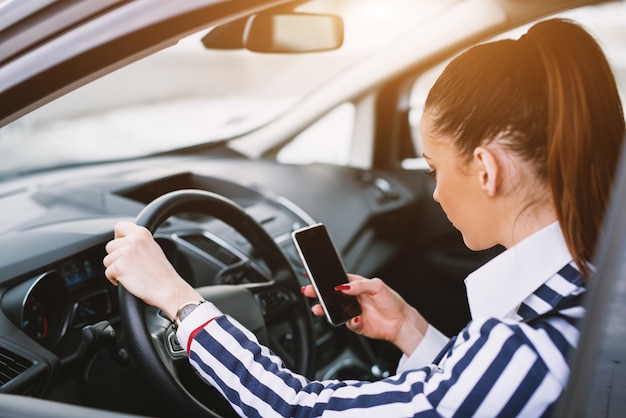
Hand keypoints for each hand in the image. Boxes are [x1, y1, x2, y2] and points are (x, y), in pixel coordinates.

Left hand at [103, 221, 201, 319]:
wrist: (167, 288)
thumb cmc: (162, 273)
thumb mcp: (152, 248)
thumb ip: (138, 242)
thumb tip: (123, 242)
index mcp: (142, 233)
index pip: (120, 226)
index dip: (118, 238)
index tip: (122, 246)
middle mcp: (132, 240)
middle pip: (110, 246)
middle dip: (116, 257)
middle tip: (129, 265)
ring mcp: (125, 253)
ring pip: (107, 260)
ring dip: (115, 268)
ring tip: (130, 273)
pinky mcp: (119, 267)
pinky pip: (107, 273)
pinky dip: (114, 279)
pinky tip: (128, 280)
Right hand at [302, 274, 428, 354]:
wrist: (400, 322)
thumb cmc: (391, 301)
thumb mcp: (377, 286)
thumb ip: (359, 285)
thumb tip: (343, 286)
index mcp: (355, 285)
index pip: (336, 279)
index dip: (324, 277)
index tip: (312, 275)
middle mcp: (351, 298)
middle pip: (330, 294)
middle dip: (317, 292)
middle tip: (308, 290)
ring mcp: (351, 311)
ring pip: (333, 310)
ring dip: (324, 309)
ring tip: (319, 308)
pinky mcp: (354, 324)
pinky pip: (346, 323)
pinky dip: (350, 322)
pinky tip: (357, 319)